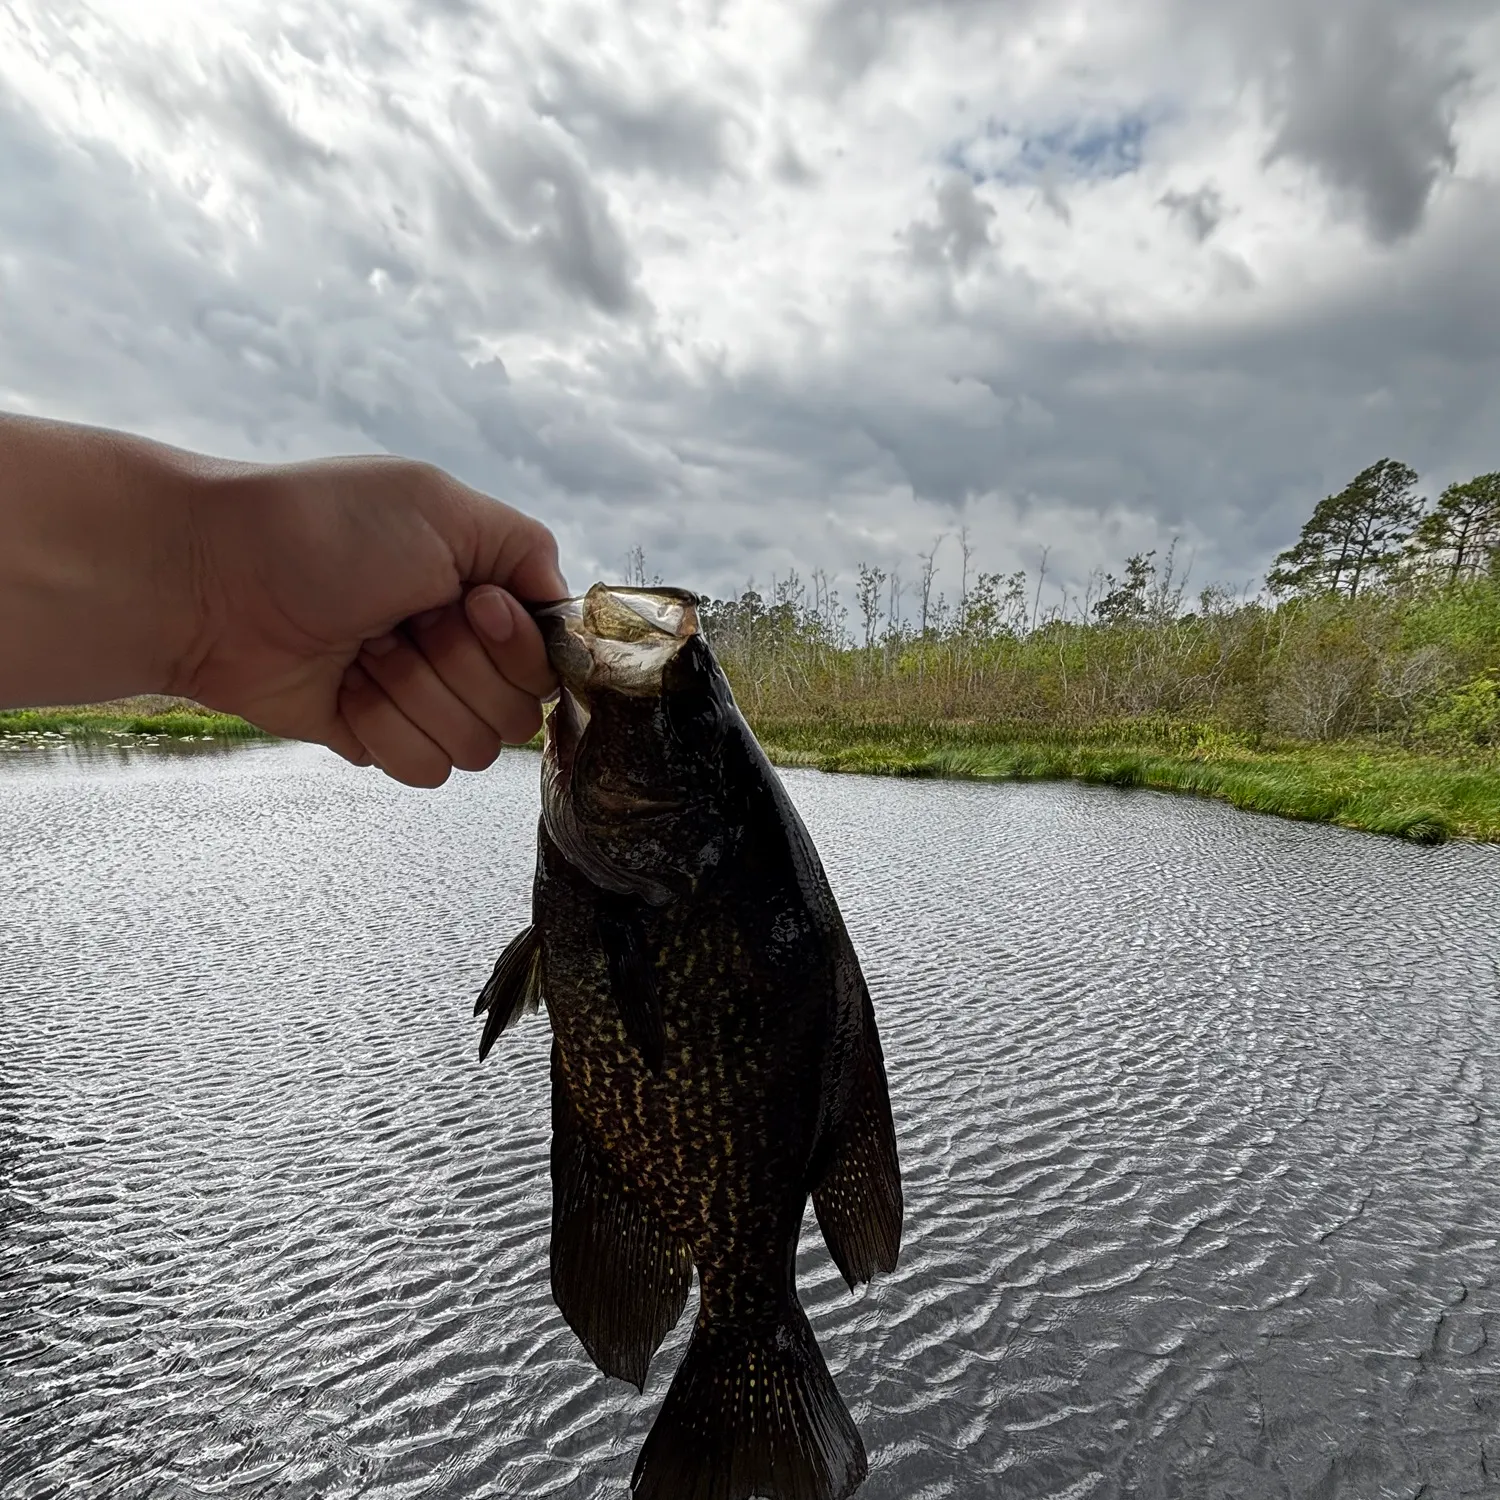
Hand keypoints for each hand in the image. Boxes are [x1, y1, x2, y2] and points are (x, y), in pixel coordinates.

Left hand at [184, 455, 566, 785]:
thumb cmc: (322, 530)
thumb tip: (560, 610)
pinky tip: (345, 688)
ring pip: (474, 748)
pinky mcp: (377, 738)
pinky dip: (383, 730)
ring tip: (364, 651)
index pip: (550, 659)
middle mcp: (459, 648)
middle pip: (518, 712)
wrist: (215, 581)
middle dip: (456, 668)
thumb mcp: (440, 505)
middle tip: (399, 622)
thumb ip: (526, 548)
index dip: (515, 646)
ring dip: (415, 696)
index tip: (468, 605)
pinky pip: (424, 769)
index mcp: (483, 592)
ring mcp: (420, 698)